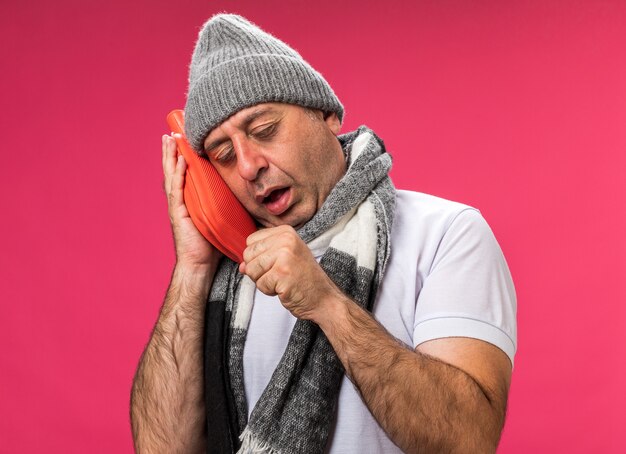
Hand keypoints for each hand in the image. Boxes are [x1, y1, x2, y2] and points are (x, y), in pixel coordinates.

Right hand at [162, 134, 220, 267]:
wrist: (200, 265)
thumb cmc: (212, 245)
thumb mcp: (222, 218)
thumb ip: (227, 206)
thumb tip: (249, 196)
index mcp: (189, 200)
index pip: (183, 174)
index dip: (181, 157)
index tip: (183, 140)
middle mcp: (180, 200)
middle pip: (174, 170)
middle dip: (172, 151)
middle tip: (172, 133)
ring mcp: (177, 206)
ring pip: (172, 175)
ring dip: (171, 157)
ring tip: (170, 139)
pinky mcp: (178, 213)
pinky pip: (177, 189)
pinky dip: (177, 173)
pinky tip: (178, 161)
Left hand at [239, 225, 341, 319]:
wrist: (323, 298)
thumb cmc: (303, 279)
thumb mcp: (284, 258)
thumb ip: (261, 257)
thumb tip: (241, 265)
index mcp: (285, 232)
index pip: (251, 241)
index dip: (257, 257)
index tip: (276, 264)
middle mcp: (285, 239)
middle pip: (248, 254)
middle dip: (258, 270)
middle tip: (279, 275)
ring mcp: (285, 255)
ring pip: (251, 269)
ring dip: (263, 281)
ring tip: (282, 281)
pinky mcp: (282, 273)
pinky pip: (260, 284)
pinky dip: (269, 291)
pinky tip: (284, 288)